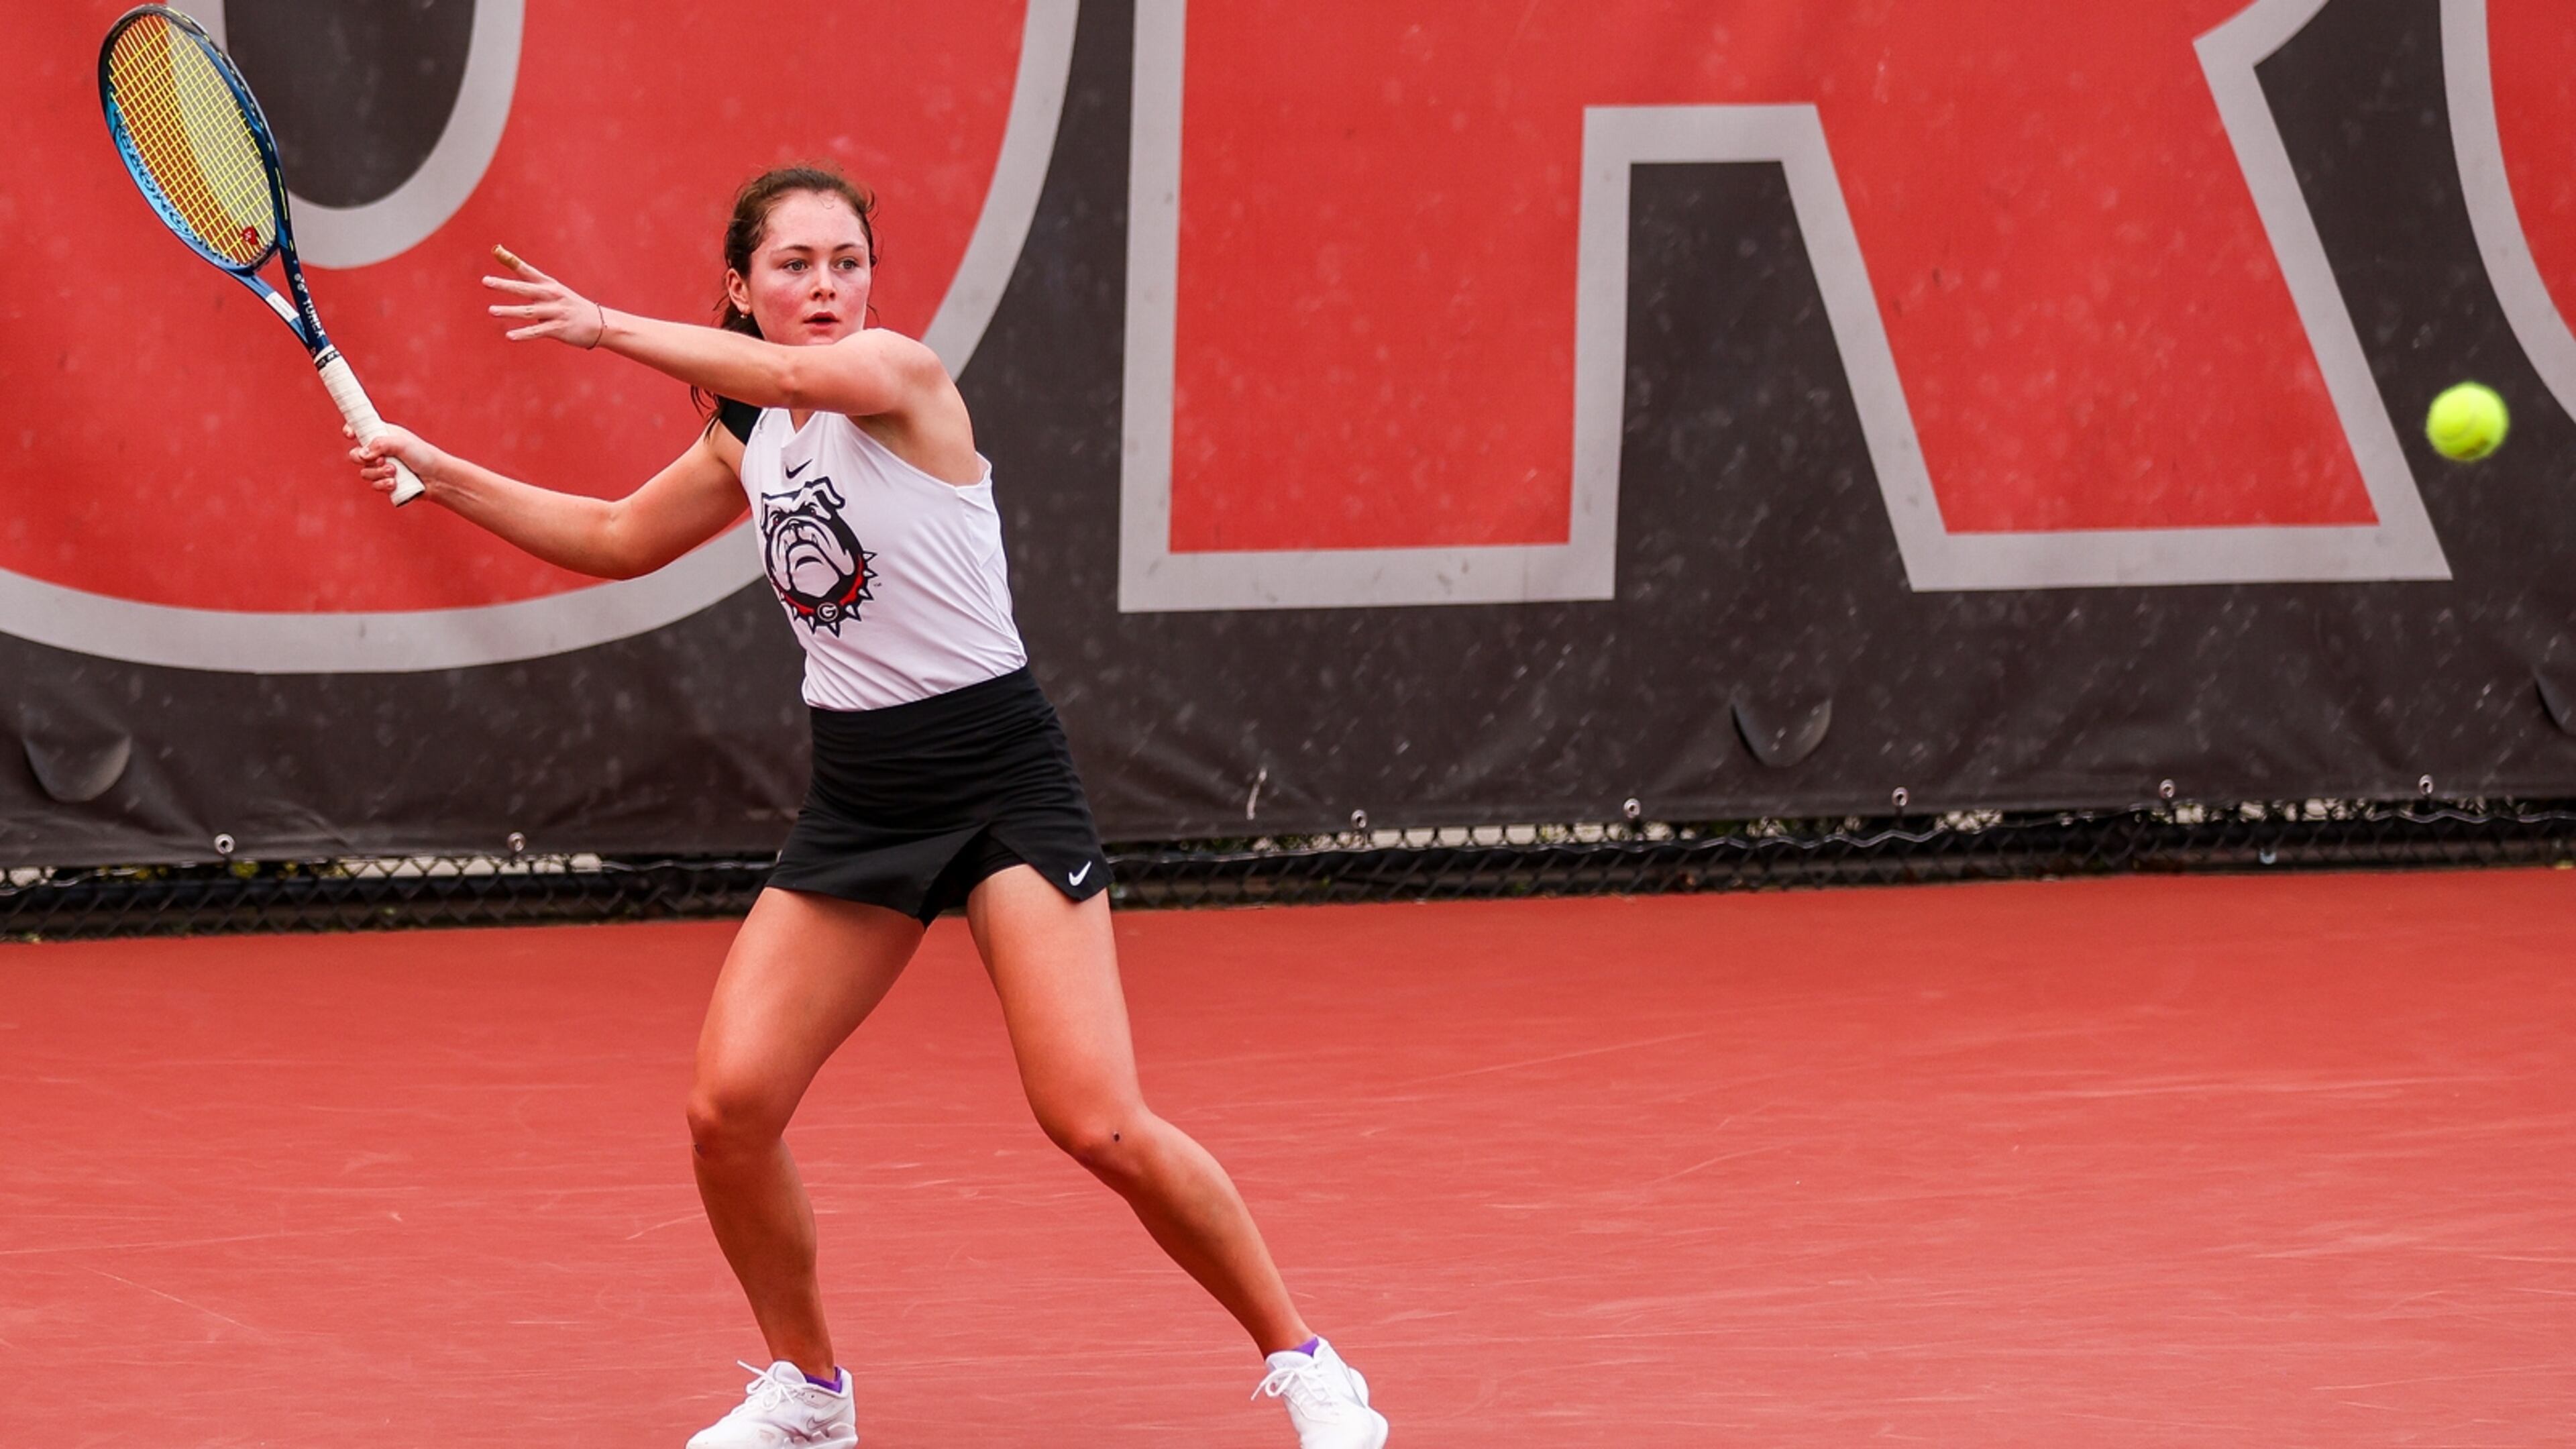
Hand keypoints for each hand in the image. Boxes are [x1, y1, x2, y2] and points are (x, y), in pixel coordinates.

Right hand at [345, 422, 444, 498]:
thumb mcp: (401, 443)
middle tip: (382, 460)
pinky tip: (395, 484)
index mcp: (381, 435)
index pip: (359, 429)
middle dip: (364, 459)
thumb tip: (362, 454)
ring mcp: (381, 468)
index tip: (350, 435)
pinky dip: (383, 485)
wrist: (437, 478)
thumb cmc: (422, 455)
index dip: (350, 430)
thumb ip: (380, 444)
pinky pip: (373, 485)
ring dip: (378, 473)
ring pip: (364, 472)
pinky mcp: (385, 483)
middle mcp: (379, 451)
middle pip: (355, 454)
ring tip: (395, 472)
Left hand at [484, 244, 605, 347]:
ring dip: (510, 311)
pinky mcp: (559, 329)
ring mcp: (556, 312)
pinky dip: (523, 334)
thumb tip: (506, 261)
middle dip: (505, 285)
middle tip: (486, 281)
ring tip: (491, 311)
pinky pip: (538, 331)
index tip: (496, 250)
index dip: (512, 261)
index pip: (527, 270)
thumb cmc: (569, 305)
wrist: (599, 323)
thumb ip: (529, 282)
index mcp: (549, 285)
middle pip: (524, 289)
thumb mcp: (552, 290)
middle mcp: (552, 296)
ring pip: (528, 311)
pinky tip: (509, 336)